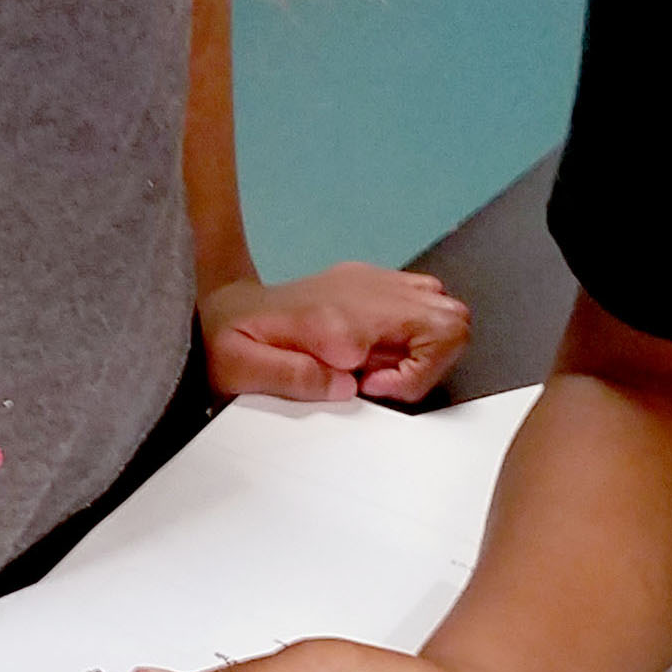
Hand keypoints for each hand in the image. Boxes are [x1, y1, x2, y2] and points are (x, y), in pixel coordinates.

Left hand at [199, 265, 470, 402]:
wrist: (220, 307)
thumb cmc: (229, 339)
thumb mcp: (241, 367)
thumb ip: (294, 378)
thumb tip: (347, 387)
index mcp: (340, 315)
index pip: (429, 337)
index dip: (413, 377)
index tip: (371, 387)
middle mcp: (364, 292)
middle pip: (451, 316)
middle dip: (431, 362)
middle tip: (380, 382)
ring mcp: (371, 284)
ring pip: (440, 307)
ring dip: (424, 347)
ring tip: (377, 368)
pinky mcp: (368, 286)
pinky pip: (418, 302)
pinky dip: (410, 334)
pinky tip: (372, 352)